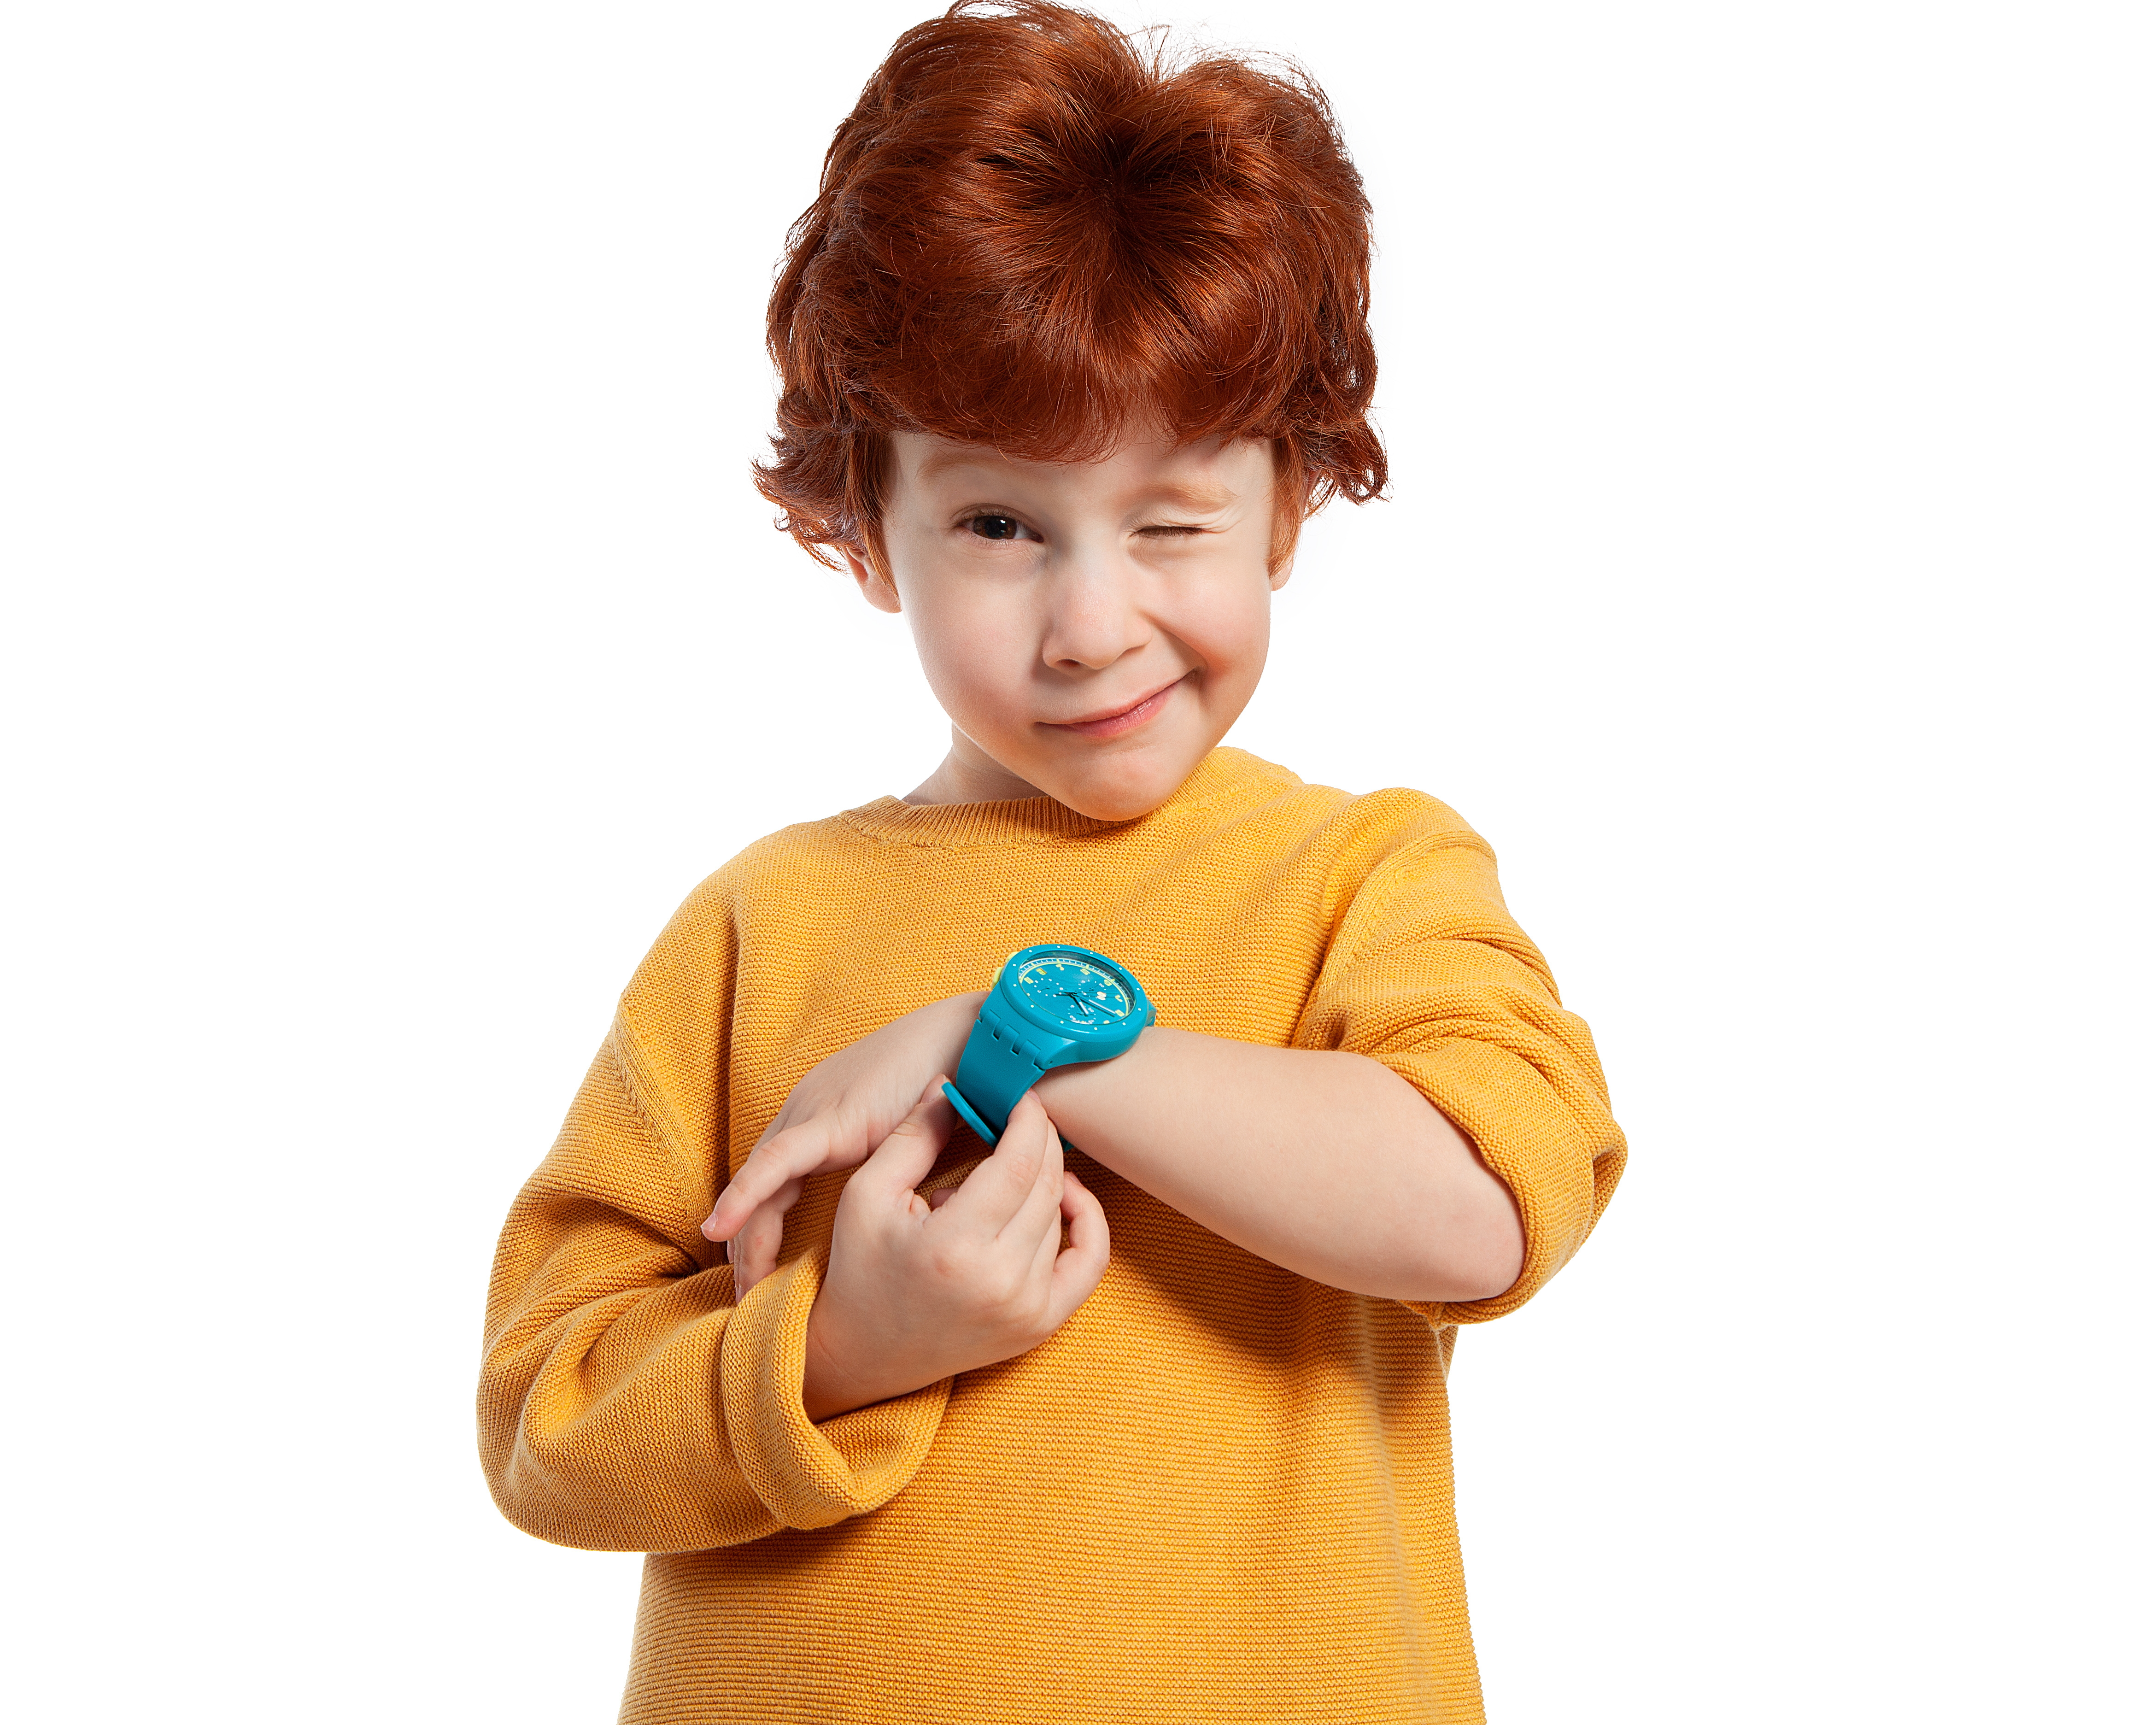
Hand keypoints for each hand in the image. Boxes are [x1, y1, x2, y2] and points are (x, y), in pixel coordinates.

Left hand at [703, 991, 984, 1296]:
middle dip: (749, 1249)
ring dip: (746, 1240)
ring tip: (741, 1291)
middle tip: (746, 1302)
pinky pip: (773, 1164)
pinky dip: (743, 1197)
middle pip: (761, 1193)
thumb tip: (921, 1225)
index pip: (778, 1185)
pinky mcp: (828, 1120)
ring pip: (759, 1186)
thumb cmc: (961, 1086)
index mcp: (826, 1123)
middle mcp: (809, 1118)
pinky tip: (720, 1230)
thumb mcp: (925, 1145)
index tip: (763, 1281)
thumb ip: (910, 1174)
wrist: (980, 1039)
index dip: (764, 1232)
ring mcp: (813, 1115)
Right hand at [799, 1082, 1110, 1420]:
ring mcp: (1025, 1309)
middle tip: (1022, 1115)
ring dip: (1043, 1178)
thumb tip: (952, 1081)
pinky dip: (1087, 1221)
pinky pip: (1089, 1261)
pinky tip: (1065, 1194)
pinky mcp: (1040, 1325)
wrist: (864, 1353)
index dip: (1028, 1119)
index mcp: (953, 1247)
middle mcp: (999, 1283)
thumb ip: (914, 1135)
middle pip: (1046, 1184)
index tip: (1021, 1096)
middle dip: (1040, 1138)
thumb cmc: (861, 1268)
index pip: (1018, 1163)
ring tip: (1001, 1173)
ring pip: (1061, 1214)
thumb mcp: (868, 1194)